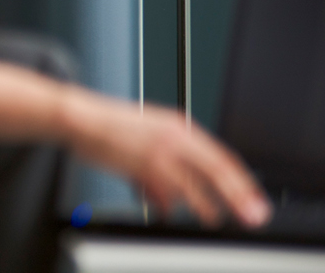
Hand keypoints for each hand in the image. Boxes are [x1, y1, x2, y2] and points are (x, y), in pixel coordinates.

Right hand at [68, 96, 269, 226]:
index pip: (222, 156)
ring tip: (212, 218)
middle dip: (238, 196)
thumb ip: (170, 158)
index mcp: (181, 126)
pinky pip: (166, 191)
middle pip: (218, 170)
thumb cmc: (112, 126)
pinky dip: (169, 205)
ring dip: (206, 206)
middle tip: (252, 215)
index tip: (252, 198)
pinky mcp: (142, 165)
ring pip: (194, 185)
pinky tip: (169, 213)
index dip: (241, 180)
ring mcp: (160, 152)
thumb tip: (181, 190)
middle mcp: (175, 138)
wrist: (83, 117)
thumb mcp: (150, 133)